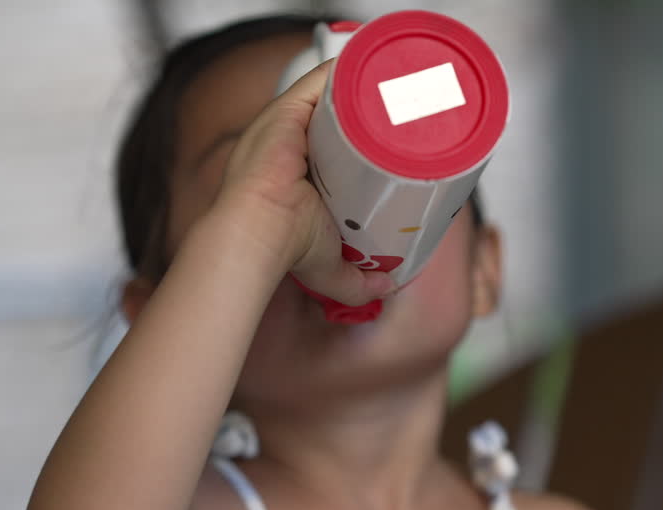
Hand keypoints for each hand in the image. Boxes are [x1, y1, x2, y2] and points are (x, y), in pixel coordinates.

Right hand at [206, 59, 392, 305]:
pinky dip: (348, 70)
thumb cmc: (286, 248)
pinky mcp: (289, 109)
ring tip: (402, 86)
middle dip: (367, 106)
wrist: (257, 234)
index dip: (359, 132)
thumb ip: (356, 280)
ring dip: (364, 85)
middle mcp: (287, 137)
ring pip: (332, 91)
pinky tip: (379, 68)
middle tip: (406, 112)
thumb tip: (386, 288)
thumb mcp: (329, 266)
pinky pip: (322, 79)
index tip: (391, 136)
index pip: (330, 137)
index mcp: (293, 165)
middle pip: (334, 109)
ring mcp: (286, 121)